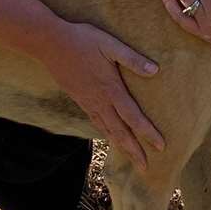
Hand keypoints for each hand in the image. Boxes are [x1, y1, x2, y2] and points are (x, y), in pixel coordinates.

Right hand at [38, 22, 165, 167]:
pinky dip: (105, 133)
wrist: (49, 43)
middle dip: (134, 152)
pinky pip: (95, 122)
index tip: (161, 147)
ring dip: (120, 146)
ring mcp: (87, 102)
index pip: (133, 117)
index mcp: (111, 89)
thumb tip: (155, 70)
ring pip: (106, 130)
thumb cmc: (82, 40)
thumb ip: (132, 58)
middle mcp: (99, 101)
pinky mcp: (79, 99)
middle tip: (146, 169)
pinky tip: (109, 136)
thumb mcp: (110, 44)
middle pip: (120, 132)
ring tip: (131, 159)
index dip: (148, 133)